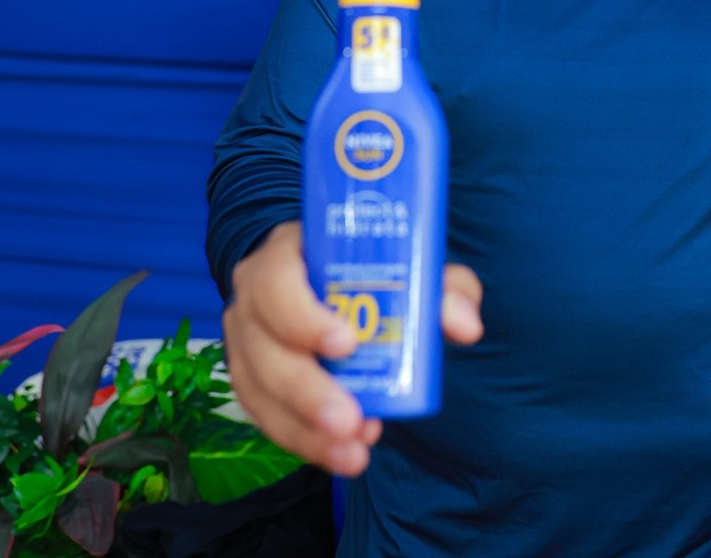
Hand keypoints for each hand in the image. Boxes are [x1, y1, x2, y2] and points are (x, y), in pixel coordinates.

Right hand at [223, 221, 483, 475]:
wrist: (327, 282)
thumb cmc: (370, 271)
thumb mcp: (413, 268)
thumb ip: (447, 289)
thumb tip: (465, 324)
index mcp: (285, 256)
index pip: (278, 282)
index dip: (304, 317)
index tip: (347, 344)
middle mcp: (253, 299)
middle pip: (265, 348)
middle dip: (308, 391)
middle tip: (351, 420)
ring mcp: (245, 343)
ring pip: (260, 391)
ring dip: (306, 428)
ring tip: (353, 451)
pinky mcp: (251, 381)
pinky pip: (266, 417)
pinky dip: (303, 441)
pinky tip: (339, 454)